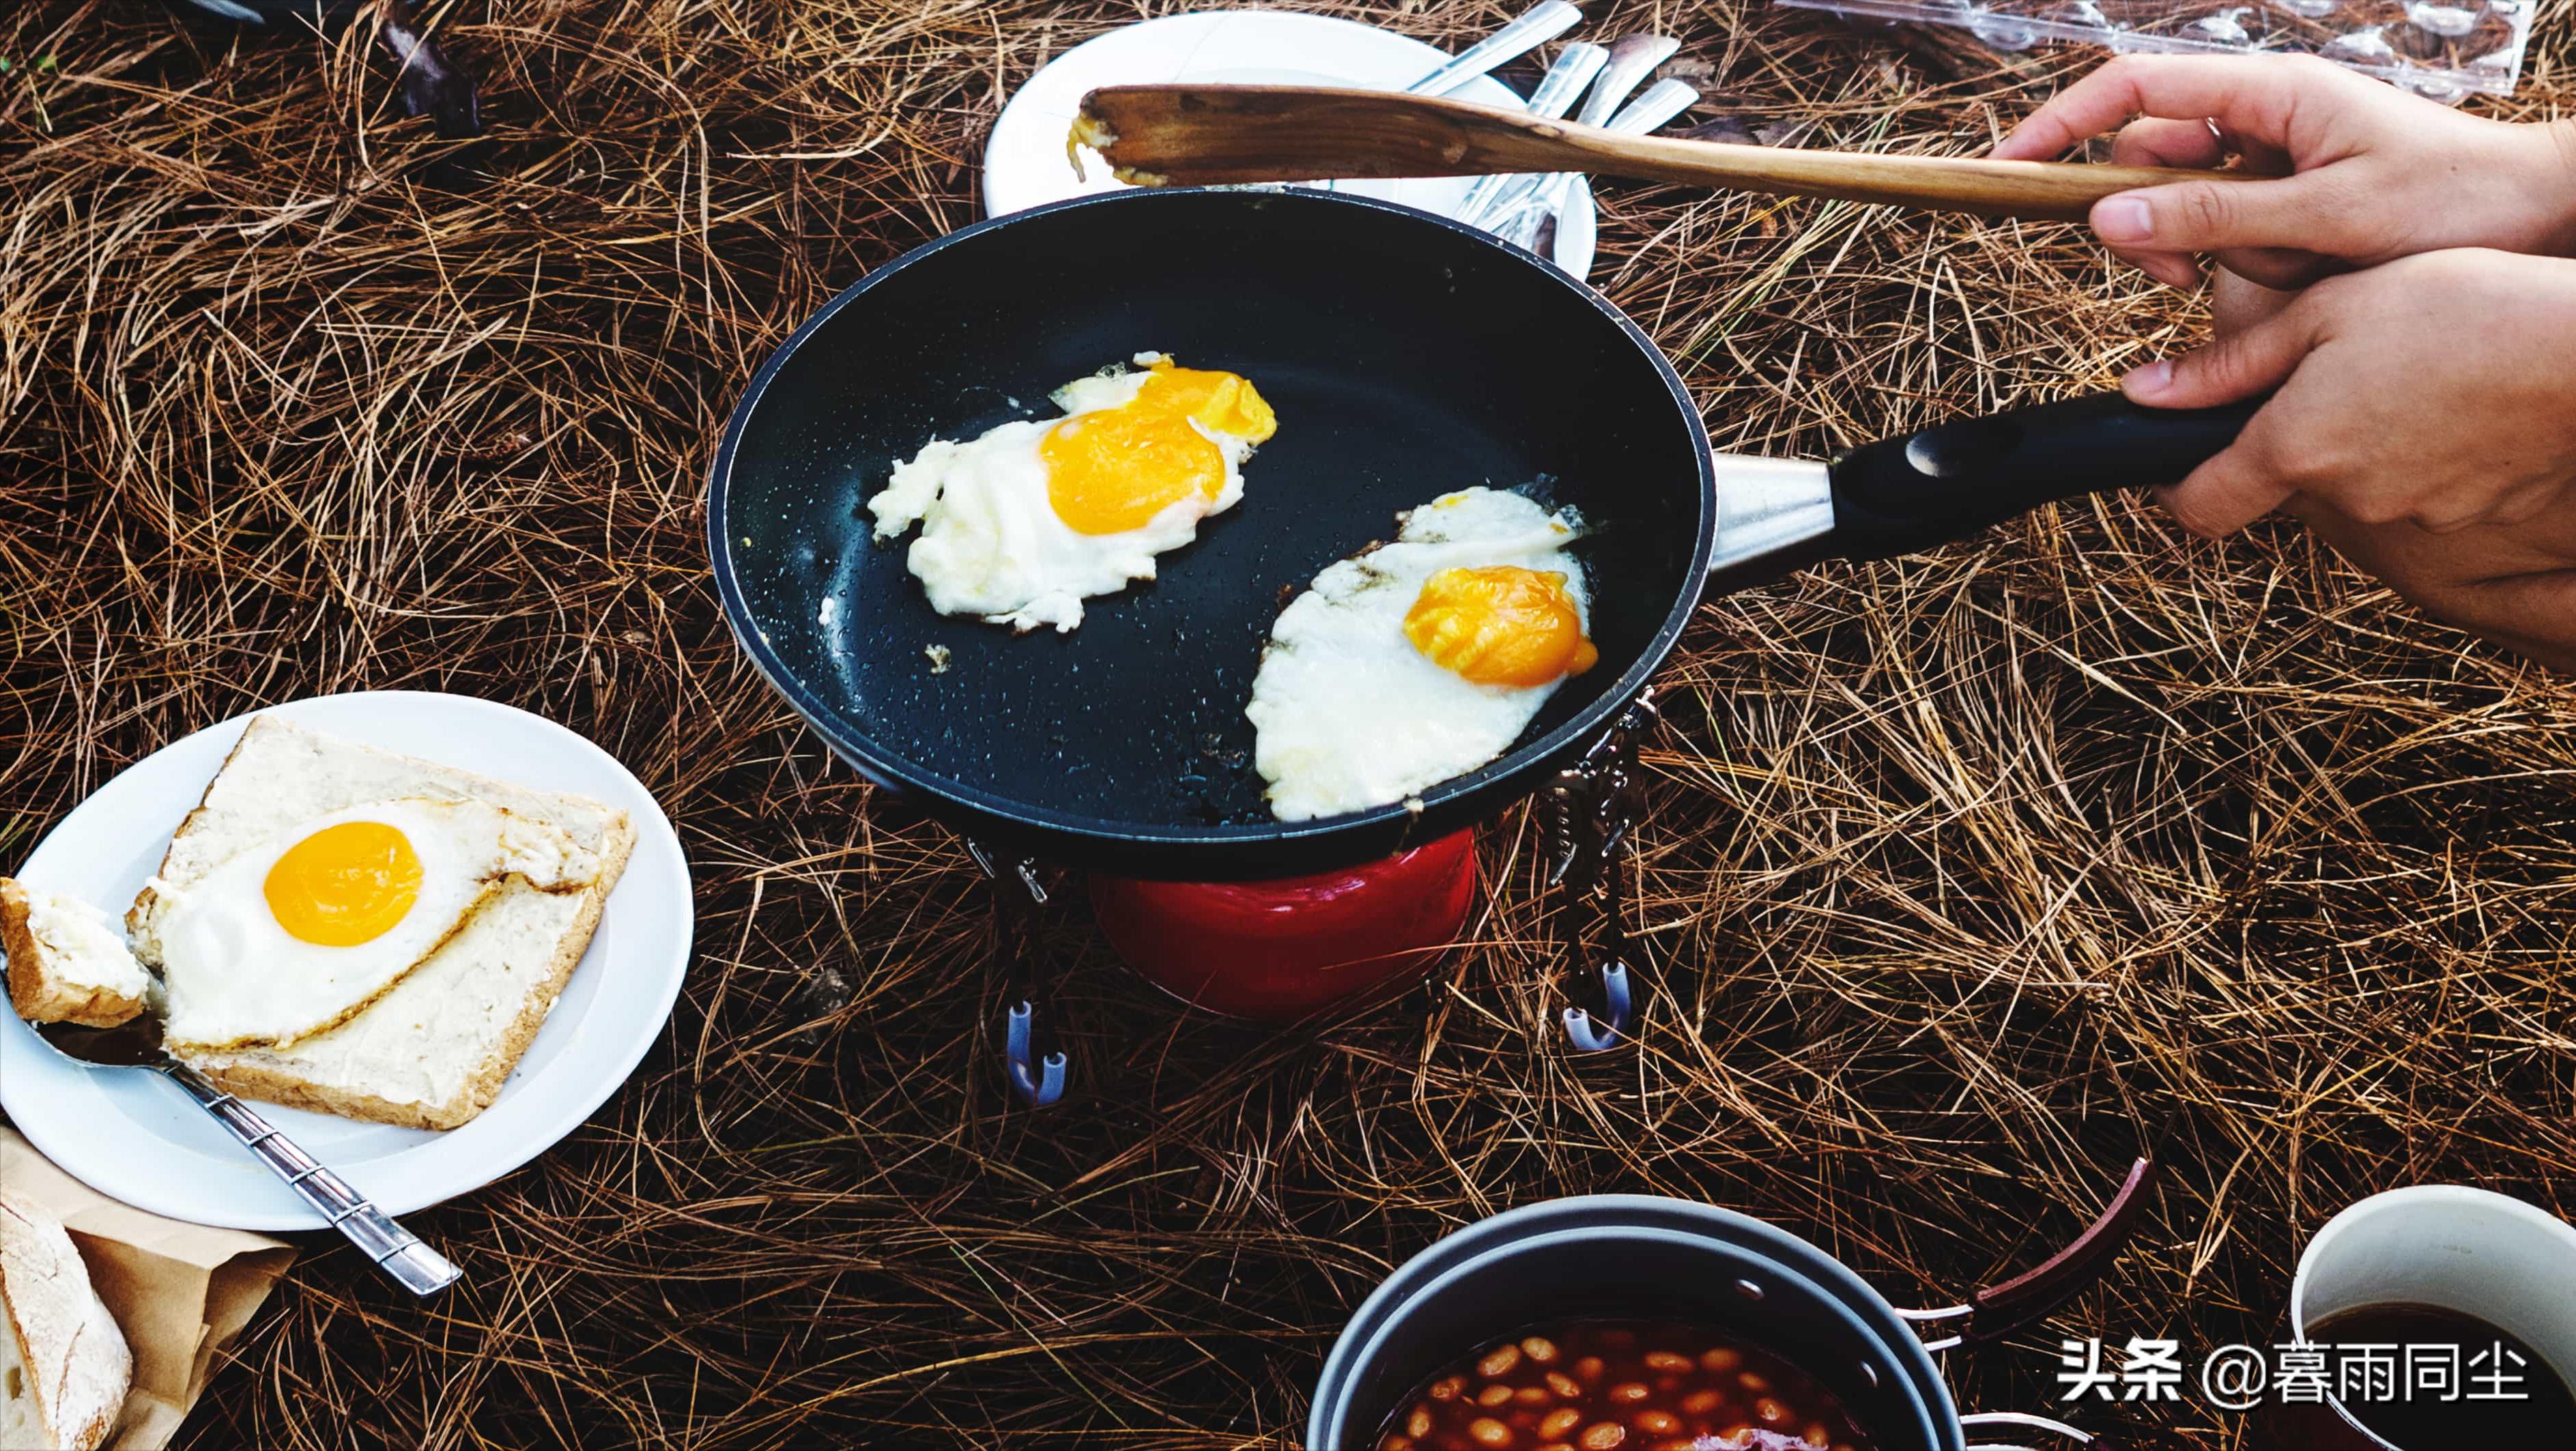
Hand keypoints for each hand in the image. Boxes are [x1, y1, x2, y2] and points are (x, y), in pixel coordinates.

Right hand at [1992, 55, 2575, 290]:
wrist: (2538, 219)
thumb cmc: (2455, 203)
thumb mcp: (2328, 216)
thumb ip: (2213, 216)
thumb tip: (2106, 215)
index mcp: (2270, 92)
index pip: (2133, 88)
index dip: (2060, 123)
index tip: (2009, 167)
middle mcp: (2262, 114)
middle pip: (2146, 158)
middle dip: (2144, 221)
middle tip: (2172, 277)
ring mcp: (2272, 154)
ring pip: (2181, 204)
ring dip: (2201, 250)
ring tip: (2267, 274)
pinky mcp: (2285, 193)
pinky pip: (2224, 229)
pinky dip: (2235, 261)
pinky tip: (2284, 275)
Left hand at [2133, 248, 2575, 665]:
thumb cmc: (2461, 307)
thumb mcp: (2328, 311)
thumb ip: (2230, 364)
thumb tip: (2146, 394)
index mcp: (2296, 449)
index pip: (2201, 508)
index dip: (2177, 488)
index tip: (2177, 461)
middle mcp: (2348, 497)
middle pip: (2288, 481)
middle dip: (2294, 434)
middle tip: (2334, 368)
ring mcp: (2414, 513)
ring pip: (2358, 481)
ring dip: (2364, 438)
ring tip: (2408, 370)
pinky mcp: (2472, 512)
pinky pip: (2424, 484)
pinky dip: (2425, 449)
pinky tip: (2455, 397)